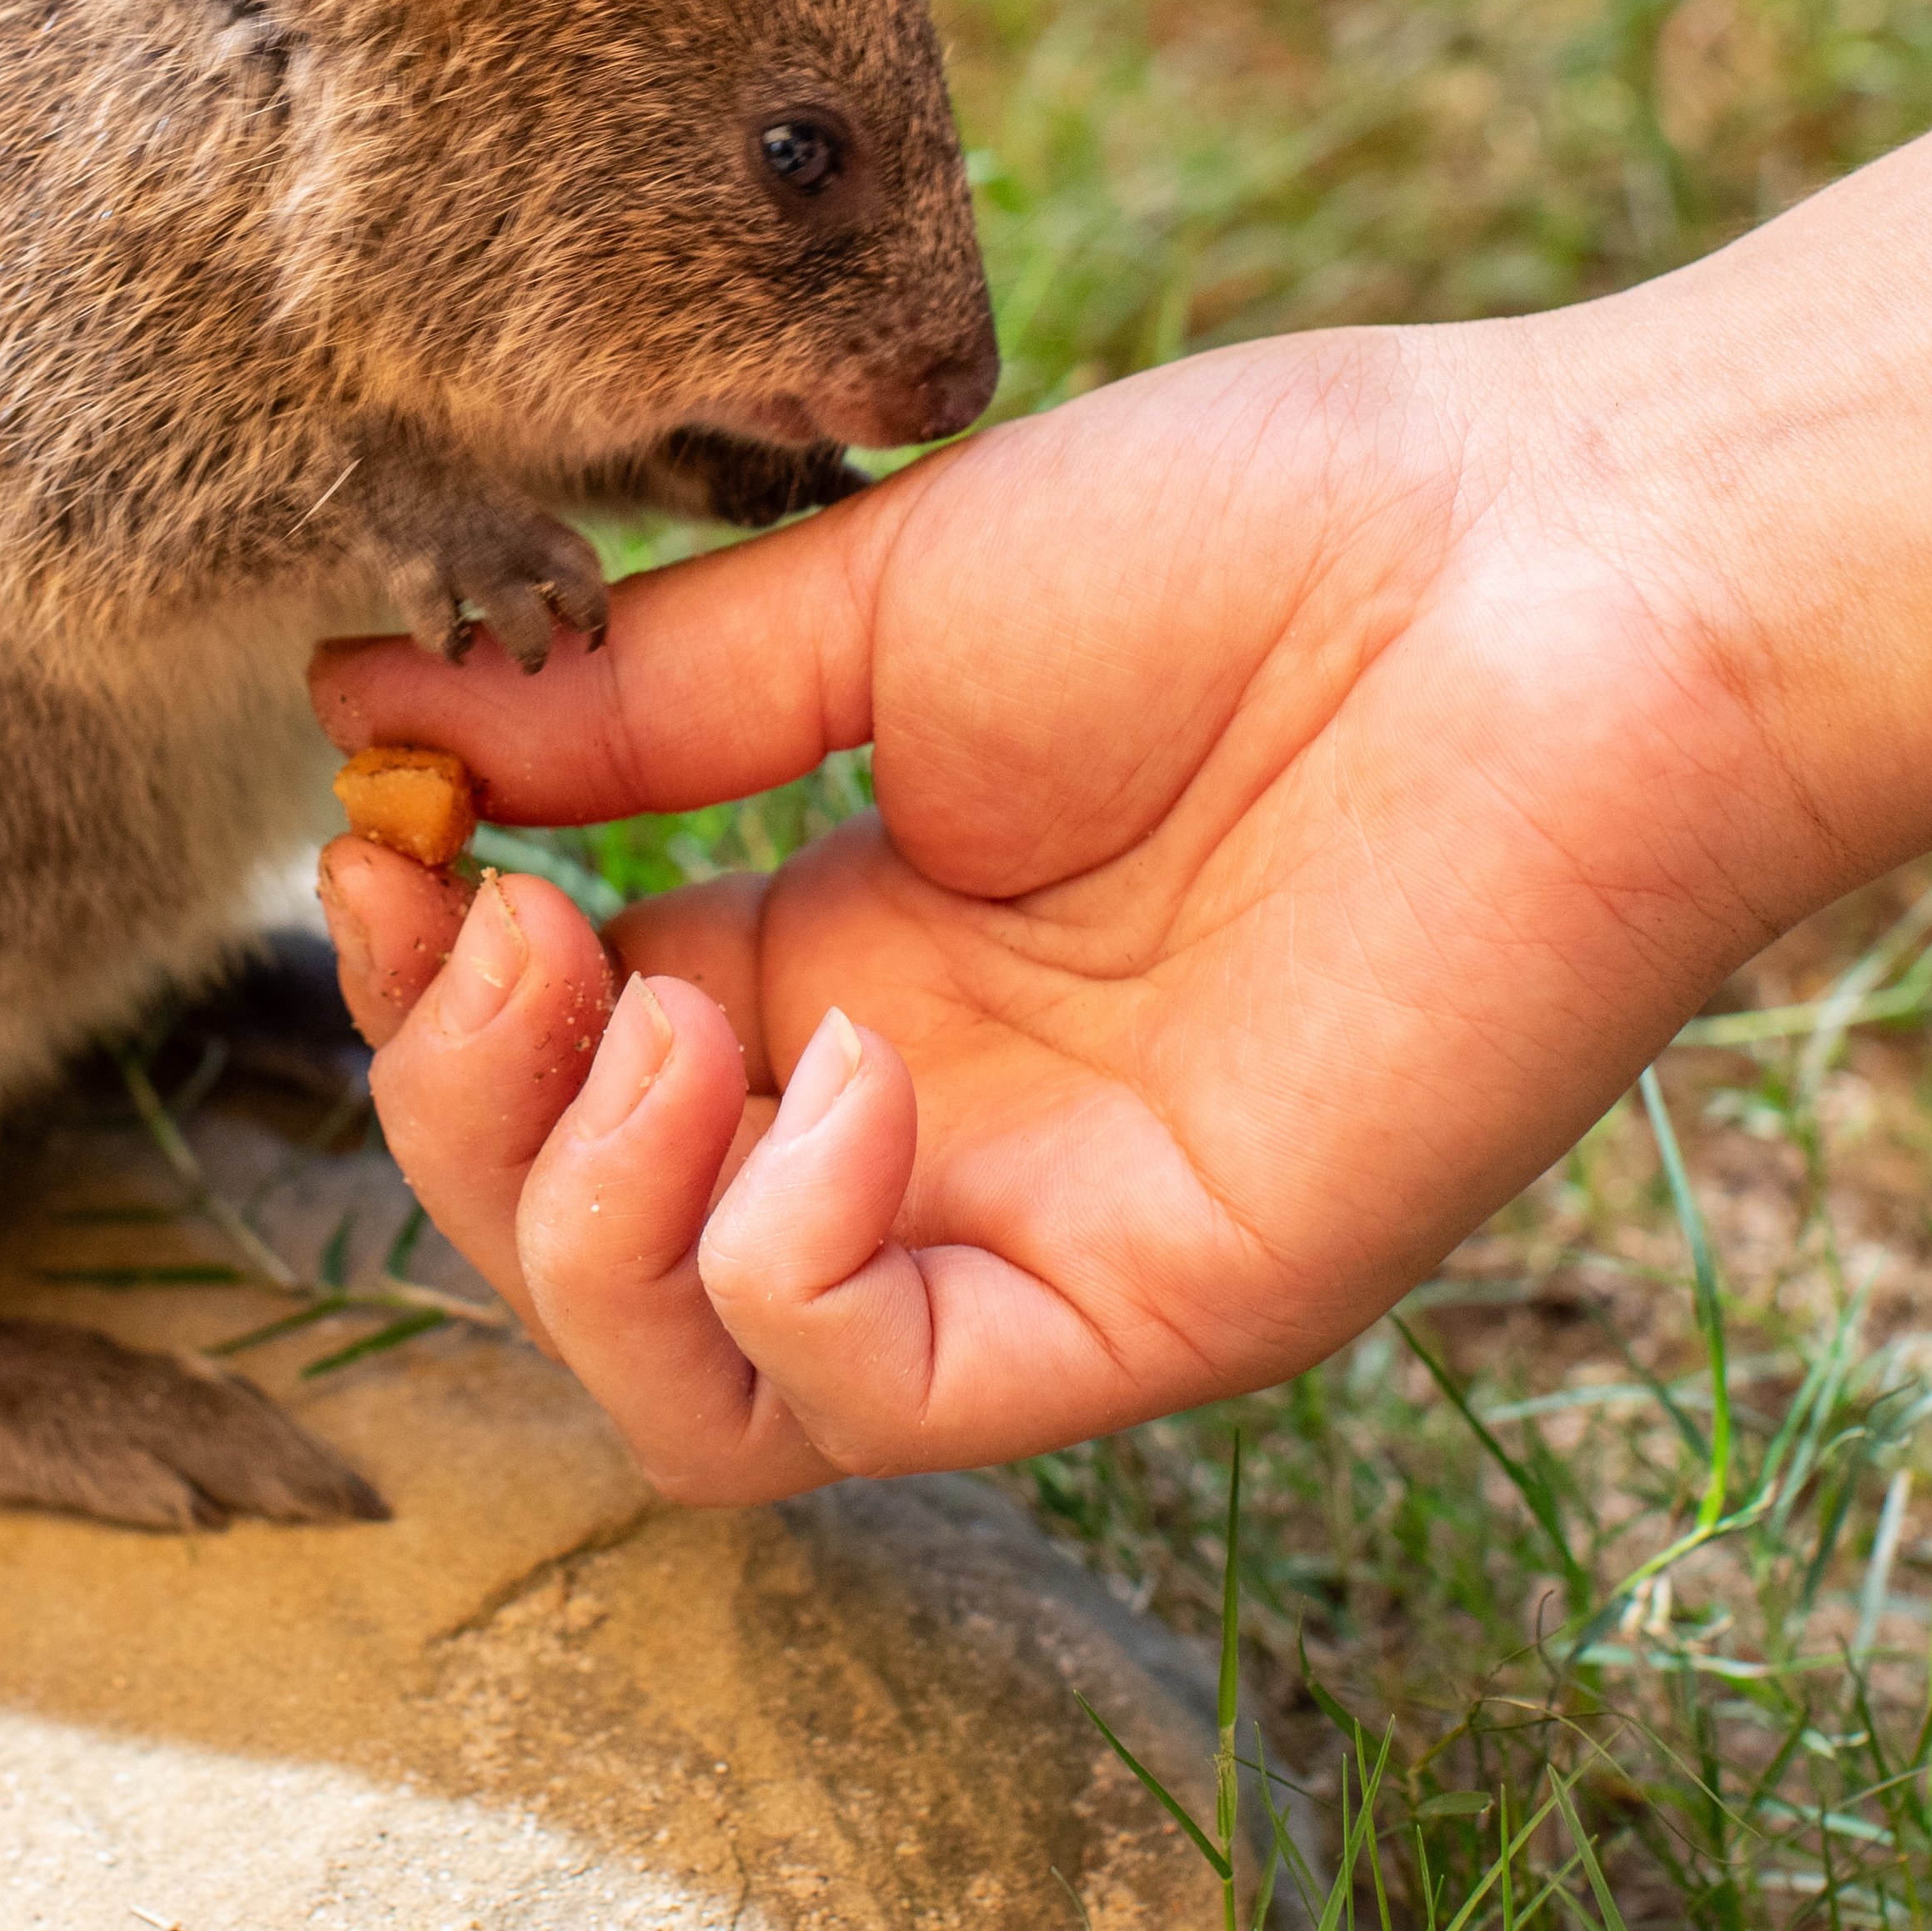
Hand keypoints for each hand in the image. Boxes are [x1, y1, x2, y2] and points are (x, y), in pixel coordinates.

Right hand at [311, 322, 1841, 1498]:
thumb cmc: (1265, 533)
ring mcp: (1025, 1224)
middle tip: (485, 927)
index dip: (422, 986)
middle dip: (457, 1109)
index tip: (384, 825)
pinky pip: (871, 1397)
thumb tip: (365, 698)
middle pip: (573, 1249)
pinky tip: (838, 1076)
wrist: (1566, 560)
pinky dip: (781, 1262)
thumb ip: (632, 703)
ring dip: (575, 1220)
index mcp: (841, 955)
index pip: (545, 1064)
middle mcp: (911, 1117)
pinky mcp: (1148, 1298)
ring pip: (684, 1385)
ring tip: (629, 1021)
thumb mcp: (872, 602)